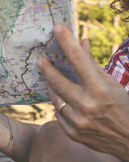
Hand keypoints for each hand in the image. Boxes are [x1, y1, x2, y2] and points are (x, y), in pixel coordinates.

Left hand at [38, 24, 128, 161]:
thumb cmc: (124, 107)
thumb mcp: (112, 84)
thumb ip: (93, 65)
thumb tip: (81, 43)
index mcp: (100, 89)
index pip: (79, 60)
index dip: (67, 42)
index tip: (57, 28)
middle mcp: (87, 105)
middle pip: (57, 81)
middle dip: (47, 68)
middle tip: (41, 59)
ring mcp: (78, 121)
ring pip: (55, 98)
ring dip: (51, 86)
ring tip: (50, 78)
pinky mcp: (72, 133)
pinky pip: (58, 113)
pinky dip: (59, 104)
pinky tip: (62, 99)